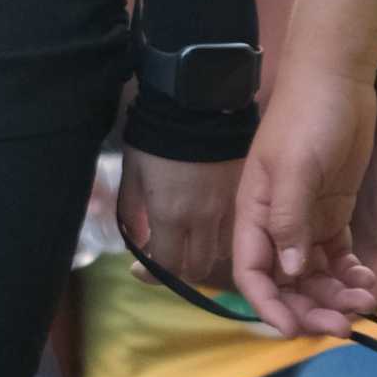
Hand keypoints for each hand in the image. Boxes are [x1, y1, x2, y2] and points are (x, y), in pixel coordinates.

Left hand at [118, 145, 241, 292]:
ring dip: (204, 252)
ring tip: (191, 240)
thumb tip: (137, 238)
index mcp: (172, 215)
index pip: (167, 266)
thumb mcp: (132, 172)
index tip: (140, 268)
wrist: (197, 101)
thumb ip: (131, 212)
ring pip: (222, 250)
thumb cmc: (156, 135)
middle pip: (198, 266)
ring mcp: (229, 206)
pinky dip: (223, 234)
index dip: (151, 275)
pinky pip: (237, 227)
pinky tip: (213, 222)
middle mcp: (204, 218)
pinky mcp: (244, 191)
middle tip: (166, 255)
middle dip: (178, 268)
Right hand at [234, 59, 376, 336]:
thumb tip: (293, 270)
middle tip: (344, 325)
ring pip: (314, 274)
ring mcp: (306, 219)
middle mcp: (276, 224)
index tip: (296, 329)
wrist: (338, 79)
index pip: (252, 273)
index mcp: (254, 213)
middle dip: (312, 307)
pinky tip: (367, 279)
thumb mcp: (294, 167)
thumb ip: (290, 219)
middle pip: (287, 282)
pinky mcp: (332, 212)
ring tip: (365, 300)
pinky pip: (336, 256)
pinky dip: (349, 273)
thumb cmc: (308, 117)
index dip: (269, 307)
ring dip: (335, 294)